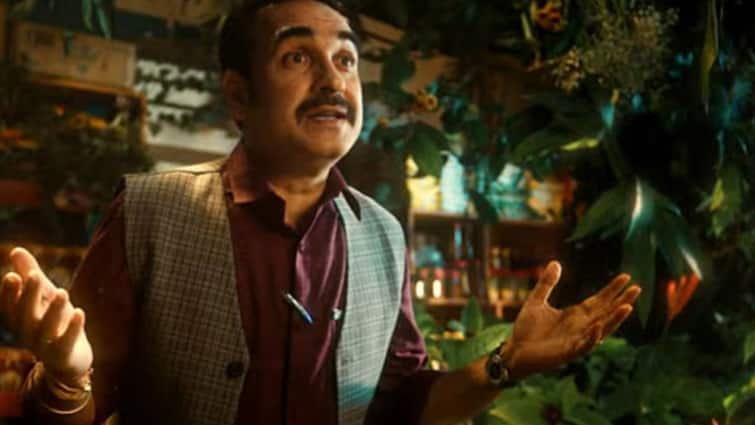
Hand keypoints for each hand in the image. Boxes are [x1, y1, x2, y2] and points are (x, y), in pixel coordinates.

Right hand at [0, 247, 92, 384]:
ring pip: (46, 329)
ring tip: (62, 292)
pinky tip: (79, 312)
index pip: (9, 307)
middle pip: (25, 315)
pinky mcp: (63, 356)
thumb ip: (31, 275)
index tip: (12, 276)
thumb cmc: (53, 322)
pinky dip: (72, 328)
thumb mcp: (44, 297)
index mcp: (19, 319)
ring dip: (53, 310)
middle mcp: (28, 333)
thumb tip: (16, 250)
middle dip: (29, 296)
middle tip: (35, 276)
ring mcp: (44, 346)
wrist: (68, 361)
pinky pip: (66, 343)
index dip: (9, 294)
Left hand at [501, 261, 640, 378]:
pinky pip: (584, 346)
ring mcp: (576, 341)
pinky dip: (592, 338)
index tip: (626, 277)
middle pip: (606, 313)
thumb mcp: (536, 301)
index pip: (599, 300)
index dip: (612, 290)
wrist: (514, 351)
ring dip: (614, 320)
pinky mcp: (567, 353)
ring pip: (601, 330)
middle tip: (637, 289)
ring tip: (627, 307)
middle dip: (621, 302)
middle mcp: (580, 327)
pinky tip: (598, 328)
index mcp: (575, 315)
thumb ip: (547, 283)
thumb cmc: (526, 330)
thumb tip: (556, 262)